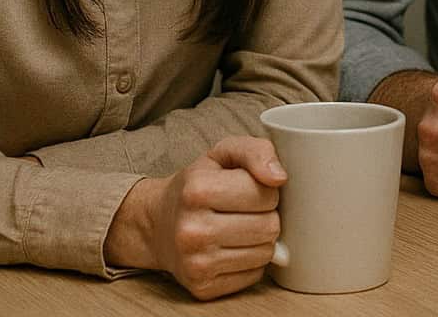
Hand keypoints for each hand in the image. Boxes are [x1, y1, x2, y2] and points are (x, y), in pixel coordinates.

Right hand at [106, 137, 285, 299]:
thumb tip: (279, 177)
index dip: (266, 190)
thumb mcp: (223, 154)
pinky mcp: (202, 287)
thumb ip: (256, 151)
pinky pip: (254, 276)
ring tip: (238, 228)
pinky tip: (231, 249)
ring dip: (260, 240)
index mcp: (197, 190)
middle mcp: (192, 229)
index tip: (249, 189)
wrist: (157, 223)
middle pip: (269, 226)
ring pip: (265, 253)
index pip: (266, 194)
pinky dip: (251, 262)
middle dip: (266, 216)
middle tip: (245, 211)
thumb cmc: (197, 185)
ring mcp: (195, 262)